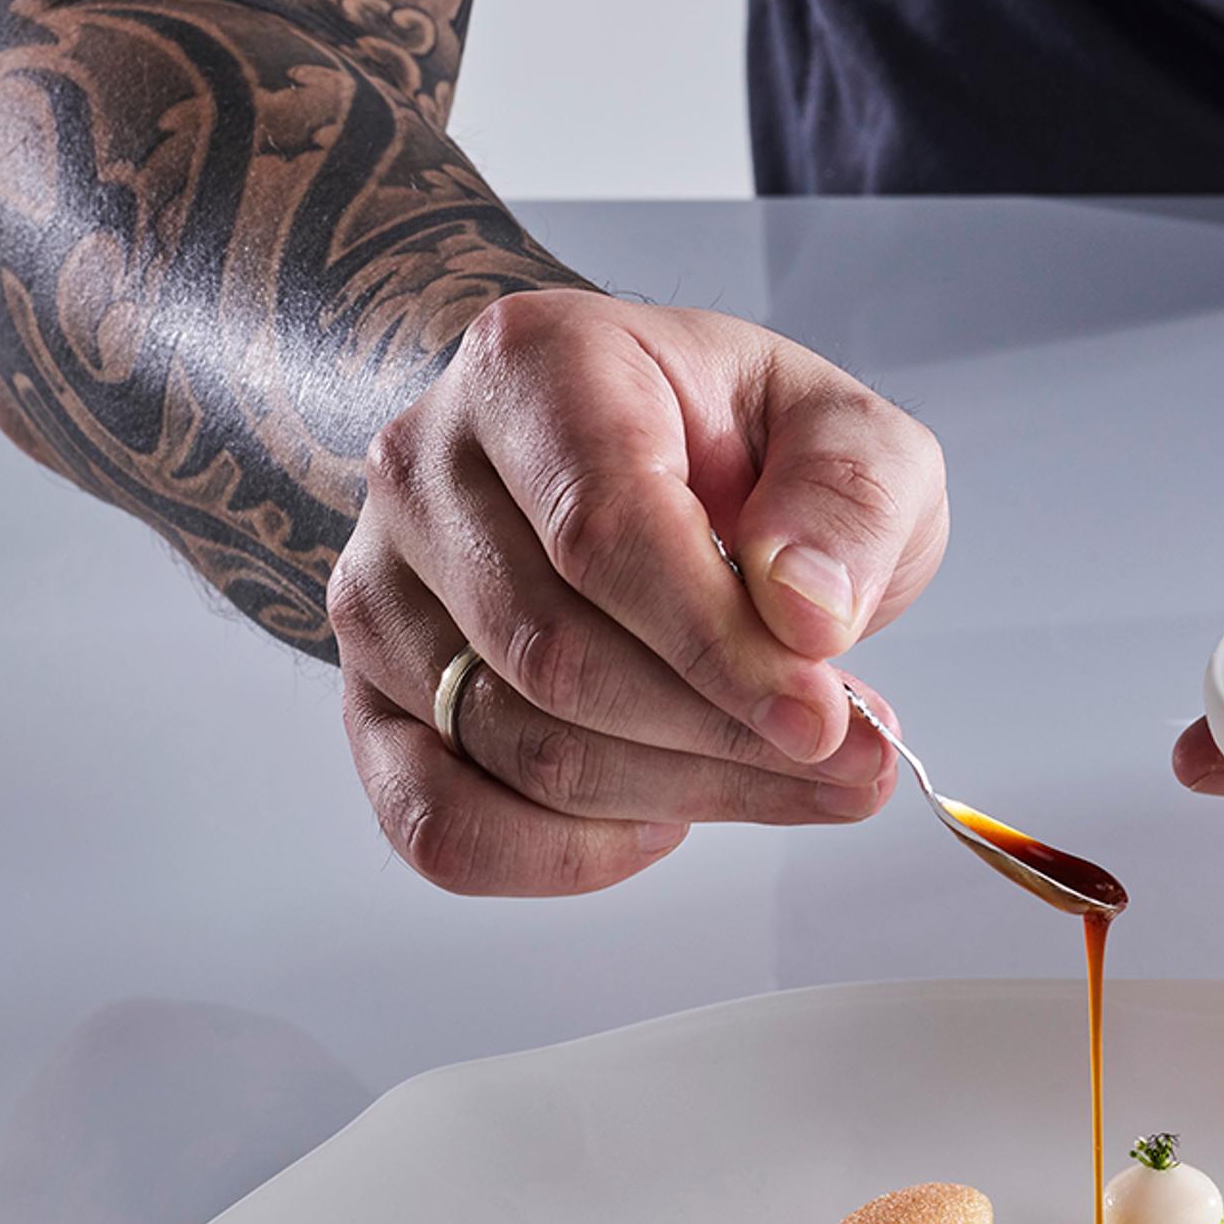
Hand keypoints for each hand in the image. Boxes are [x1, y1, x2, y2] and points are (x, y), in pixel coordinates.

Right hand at [330, 291, 945, 893]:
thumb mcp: (842, 432)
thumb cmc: (738, 446)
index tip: (826, 718)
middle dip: (718, 736)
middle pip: (554, 658)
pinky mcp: (373, 699)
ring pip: (512, 748)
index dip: (717, 646)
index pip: (601, 532)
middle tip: (845, 764)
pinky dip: (562, 857)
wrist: (646, 459)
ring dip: (673, 793)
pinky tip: (662, 822)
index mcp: (535, 367)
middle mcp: (423, 468)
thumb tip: (805, 614)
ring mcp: (381, 590)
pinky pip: (437, 824)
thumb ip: (850, 498)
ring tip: (786, 778)